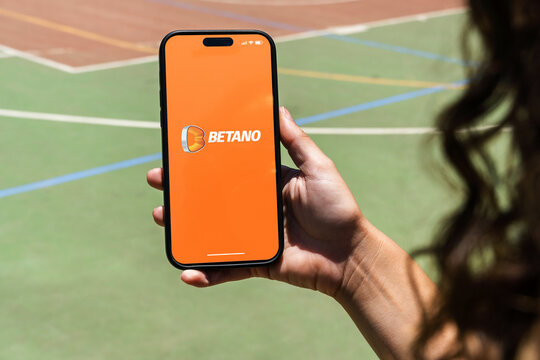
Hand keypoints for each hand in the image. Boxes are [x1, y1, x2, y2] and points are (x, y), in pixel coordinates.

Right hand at [147, 107, 366, 297]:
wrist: (351, 254)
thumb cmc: (338, 208)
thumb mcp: (317, 167)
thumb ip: (296, 141)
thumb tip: (277, 108)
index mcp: (265, 184)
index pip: (228, 169)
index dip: (204, 161)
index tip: (180, 149)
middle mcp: (254, 208)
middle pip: (211, 198)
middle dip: (182, 190)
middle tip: (159, 180)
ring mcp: (252, 236)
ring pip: (210, 231)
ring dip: (183, 227)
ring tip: (162, 216)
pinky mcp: (256, 262)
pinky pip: (225, 269)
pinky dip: (205, 273)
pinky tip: (186, 272)